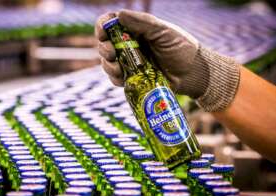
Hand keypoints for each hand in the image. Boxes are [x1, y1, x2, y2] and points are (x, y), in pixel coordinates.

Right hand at [95, 9, 239, 111]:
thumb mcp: (163, 32)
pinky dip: (115, 78)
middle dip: (104, 48)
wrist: (193, 73)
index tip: (102, 33)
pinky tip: (122, 78)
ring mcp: (130, 63)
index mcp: (136, 30)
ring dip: (108, 65)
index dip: (102, 27)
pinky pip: (116, 79)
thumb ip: (142, 23)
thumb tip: (119, 15)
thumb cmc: (181, 48)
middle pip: (106, 44)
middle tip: (111, 52)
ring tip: (117, 68)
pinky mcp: (133, 79)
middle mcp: (130, 45)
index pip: (112, 24)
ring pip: (108, 62)